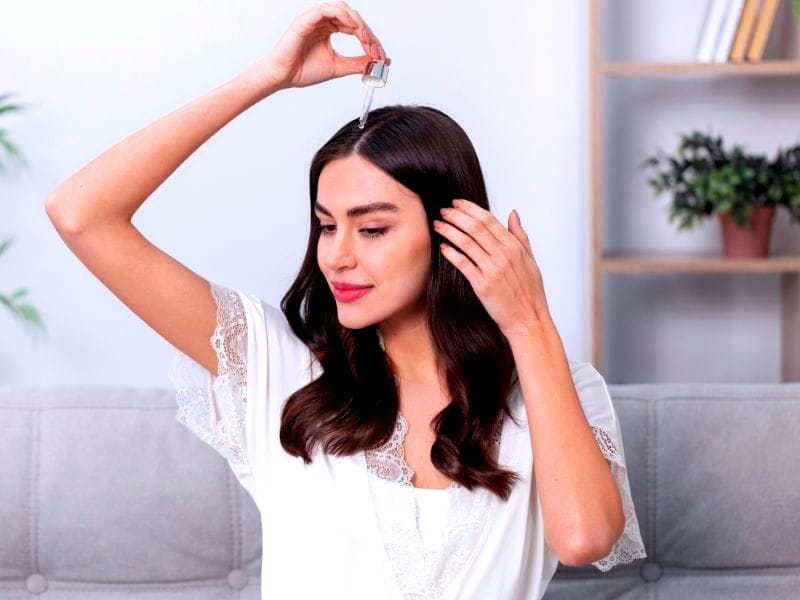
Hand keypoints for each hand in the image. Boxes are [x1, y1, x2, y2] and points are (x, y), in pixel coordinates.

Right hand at [261, 1, 390, 89]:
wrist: (284, 76)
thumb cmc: (304, 71)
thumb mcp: (339, 67)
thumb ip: (358, 63)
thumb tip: (379, 62)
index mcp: (328, 29)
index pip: (355, 28)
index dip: (370, 40)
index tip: (380, 56)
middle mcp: (323, 21)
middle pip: (352, 18)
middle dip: (368, 33)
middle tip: (377, 50)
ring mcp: (314, 18)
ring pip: (343, 9)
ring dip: (359, 23)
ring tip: (367, 40)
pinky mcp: (307, 19)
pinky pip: (328, 9)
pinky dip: (344, 17)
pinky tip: (354, 29)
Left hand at [434, 199, 551, 337]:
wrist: (528, 320)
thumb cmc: (530, 293)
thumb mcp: (531, 260)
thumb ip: (520, 235)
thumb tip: (513, 214)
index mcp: (515, 247)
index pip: (489, 220)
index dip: (470, 209)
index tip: (457, 203)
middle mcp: (504, 256)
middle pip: (476, 227)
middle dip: (456, 216)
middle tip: (443, 211)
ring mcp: (493, 270)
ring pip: (467, 242)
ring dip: (450, 231)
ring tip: (438, 224)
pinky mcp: (483, 285)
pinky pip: (464, 264)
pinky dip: (451, 253)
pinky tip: (442, 247)